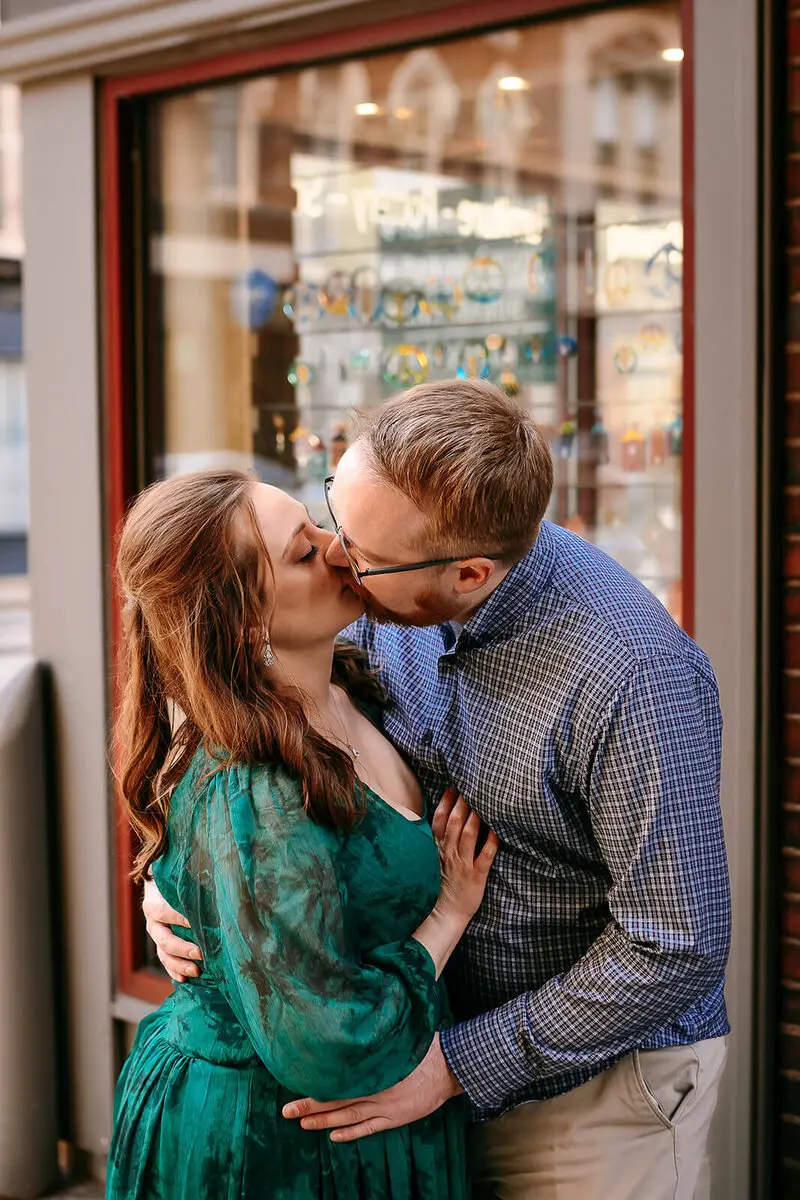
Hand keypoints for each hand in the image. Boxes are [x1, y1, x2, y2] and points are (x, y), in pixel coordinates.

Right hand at [142, 878, 201, 982]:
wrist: (161, 885)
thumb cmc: (177, 879)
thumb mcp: (179, 876)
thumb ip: (190, 880)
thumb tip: (215, 879)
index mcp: (154, 902)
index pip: (161, 911)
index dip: (176, 917)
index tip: (193, 923)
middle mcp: (152, 922)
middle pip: (163, 938)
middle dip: (181, 948)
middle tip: (200, 953)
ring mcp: (156, 935)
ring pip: (163, 954)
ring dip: (179, 965)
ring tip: (196, 971)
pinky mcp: (161, 946)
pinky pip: (165, 962)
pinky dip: (174, 971)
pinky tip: (184, 980)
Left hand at [281, 1034, 461, 1141]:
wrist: (451, 1067)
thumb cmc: (424, 1046)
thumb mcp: (398, 1036)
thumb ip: (378, 1036)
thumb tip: (358, 1017)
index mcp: (376, 1068)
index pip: (340, 1078)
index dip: (317, 1082)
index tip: (296, 1080)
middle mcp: (378, 1090)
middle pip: (338, 1100)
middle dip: (311, 1106)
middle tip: (287, 1111)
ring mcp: (386, 1107)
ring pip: (349, 1117)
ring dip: (324, 1121)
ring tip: (303, 1123)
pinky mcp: (396, 1118)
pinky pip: (369, 1128)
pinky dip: (350, 1133)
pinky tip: (334, 1135)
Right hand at [431, 790, 498, 922]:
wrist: (444, 914)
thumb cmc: (441, 886)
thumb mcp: (433, 861)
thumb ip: (438, 841)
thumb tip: (443, 820)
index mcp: (437, 849)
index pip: (439, 821)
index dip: (445, 803)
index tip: (453, 788)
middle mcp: (449, 853)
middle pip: (454, 823)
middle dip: (462, 803)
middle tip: (471, 787)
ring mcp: (463, 864)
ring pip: (469, 835)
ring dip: (475, 817)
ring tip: (483, 801)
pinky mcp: (477, 875)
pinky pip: (485, 855)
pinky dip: (492, 841)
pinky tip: (499, 830)